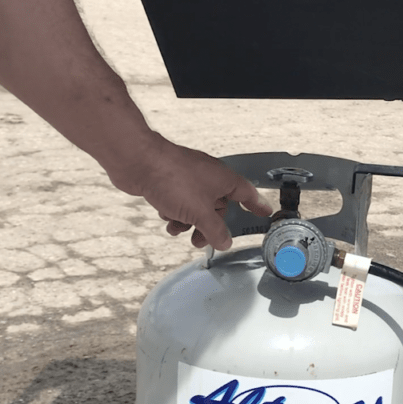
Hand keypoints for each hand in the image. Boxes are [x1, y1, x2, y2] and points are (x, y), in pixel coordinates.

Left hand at [108, 134, 271, 249]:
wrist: (137, 162)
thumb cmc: (171, 177)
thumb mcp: (199, 212)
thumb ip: (215, 230)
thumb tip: (225, 242)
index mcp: (224, 179)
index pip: (248, 194)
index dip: (257, 205)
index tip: (264, 213)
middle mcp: (209, 177)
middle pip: (219, 207)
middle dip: (210, 225)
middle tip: (203, 240)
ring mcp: (190, 178)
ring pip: (197, 206)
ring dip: (189, 222)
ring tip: (179, 229)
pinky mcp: (172, 181)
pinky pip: (181, 202)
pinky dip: (175, 212)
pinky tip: (166, 217)